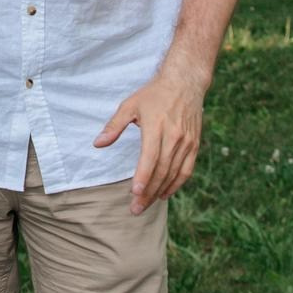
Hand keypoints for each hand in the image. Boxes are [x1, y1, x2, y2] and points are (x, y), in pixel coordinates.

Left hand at [93, 70, 205, 214]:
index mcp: (156, 127)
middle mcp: (174, 137)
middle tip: (136, 209)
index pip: (150, 158)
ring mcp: (187, 142)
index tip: (134, 193)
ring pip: (174, 173)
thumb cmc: (153, 94)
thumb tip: (97, 144)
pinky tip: (165, 194)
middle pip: (161, 171)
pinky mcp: (194, 145)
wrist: (185, 83)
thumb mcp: (129, 105)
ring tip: (146, 205)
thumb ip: (114, 126)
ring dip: (160, 191)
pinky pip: (187, 170)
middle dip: (148, 192)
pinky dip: (176, 184)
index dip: (143, 177)